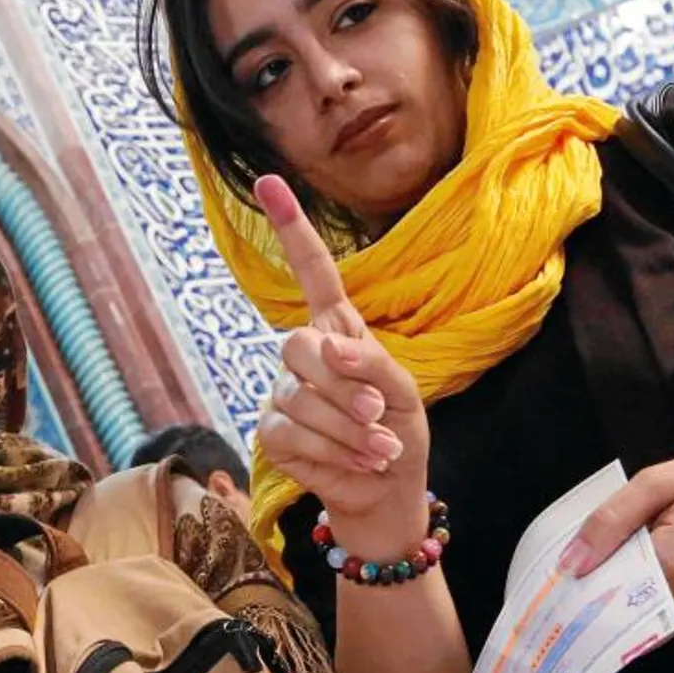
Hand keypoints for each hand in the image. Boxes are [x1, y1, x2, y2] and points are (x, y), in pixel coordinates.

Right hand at [252, 176, 429, 548]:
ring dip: (348, 429)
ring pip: (298, 399)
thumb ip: (370, 365)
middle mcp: (304, 357)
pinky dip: (332, 451)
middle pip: (296, 346)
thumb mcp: (404, 392)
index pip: (312, 272)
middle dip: (340, 385)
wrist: (388, 491)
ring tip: (379, 448)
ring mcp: (283, 394)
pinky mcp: (273, 434)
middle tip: (377, 414)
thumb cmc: (399, 430)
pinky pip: (290, 433)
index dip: (292, 229)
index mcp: (338, 330)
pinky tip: (360, 462)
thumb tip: (328, 351)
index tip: (269, 181)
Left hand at [564, 438, 673, 628]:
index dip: (588, 588)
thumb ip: (610, 521)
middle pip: (635, 610)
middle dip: (615, 592)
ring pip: (661, 618)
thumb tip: (571, 564)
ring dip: (648, 595)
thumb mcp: (661, 481)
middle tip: (604, 568)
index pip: (614, 591)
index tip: (565, 587)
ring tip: (658, 556)